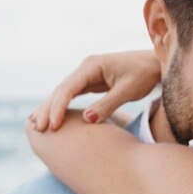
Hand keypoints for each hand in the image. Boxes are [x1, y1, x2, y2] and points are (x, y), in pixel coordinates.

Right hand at [32, 50, 160, 131]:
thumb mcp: (128, 90)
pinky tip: (53, 117)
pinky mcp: (92, 82)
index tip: (54, 126)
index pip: (68, 88)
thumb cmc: (144, 75)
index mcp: (92, 66)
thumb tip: (86, 120)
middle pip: (60, 89)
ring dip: (50, 108)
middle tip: (38, 129)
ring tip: (37, 125)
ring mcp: (87, 74)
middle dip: (48, 109)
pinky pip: (72, 94)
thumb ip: (108, 105)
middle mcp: (85, 68)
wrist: (155, 64)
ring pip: (63, 92)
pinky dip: (61, 106)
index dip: (58, 108)